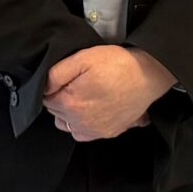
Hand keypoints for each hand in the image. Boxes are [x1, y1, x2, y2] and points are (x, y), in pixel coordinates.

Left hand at [45, 45, 173, 141]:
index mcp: (71, 105)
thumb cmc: (117, 65)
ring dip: (70, 113)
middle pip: (57, 113)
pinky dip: (84, 124)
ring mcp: (96, 131)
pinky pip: (86, 133)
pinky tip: (93, 109)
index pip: (46, 99)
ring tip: (83, 96)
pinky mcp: (110, 132)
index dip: (54, 86)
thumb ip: (56, 73)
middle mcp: (81, 123)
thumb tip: (44, 87)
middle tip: (77, 83)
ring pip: (68, 125)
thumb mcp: (82, 58)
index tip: (66, 78)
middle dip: (61, 99)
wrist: (148, 74)